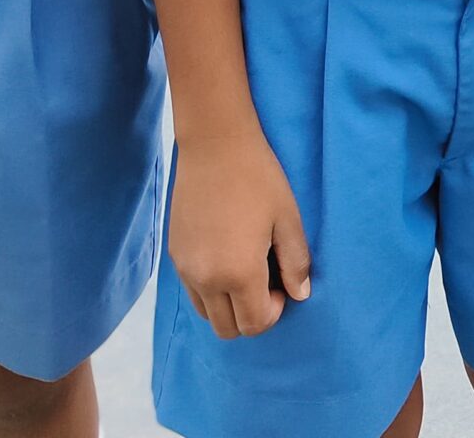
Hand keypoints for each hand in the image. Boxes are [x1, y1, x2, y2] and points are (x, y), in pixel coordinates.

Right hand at [170, 130, 311, 339]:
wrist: (214, 145)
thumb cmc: (258, 177)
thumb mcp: (288, 219)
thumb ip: (295, 262)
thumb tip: (300, 294)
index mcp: (238, 273)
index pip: (254, 324)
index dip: (273, 312)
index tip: (281, 283)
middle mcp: (206, 279)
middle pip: (227, 329)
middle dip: (250, 314)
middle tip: (265, 279)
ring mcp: (185, 268)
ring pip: (206, 314)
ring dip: (228, 304)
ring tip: (245, 267)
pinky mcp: (173, 255)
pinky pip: (192, 291)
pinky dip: (210, 288)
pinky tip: (225, 255)